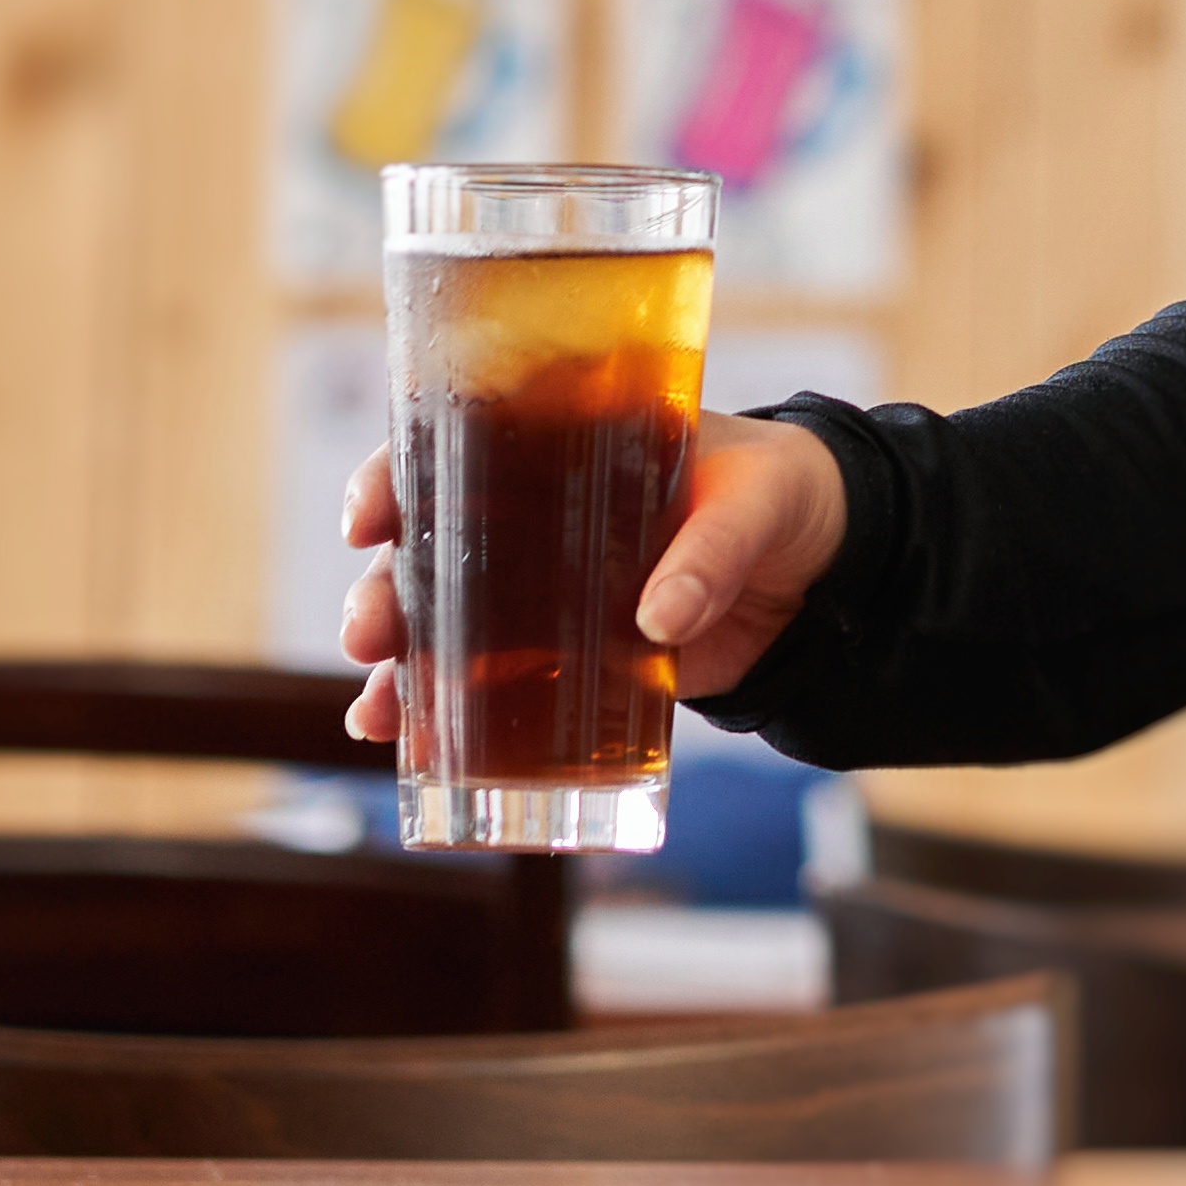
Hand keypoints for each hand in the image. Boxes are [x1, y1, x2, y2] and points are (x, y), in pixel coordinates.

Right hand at [338, 411, 852, 736]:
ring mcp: (539, 588)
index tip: (367, 515)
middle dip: (380, 591)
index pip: (453, 441)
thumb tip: (661, 621)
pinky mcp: (566, 654)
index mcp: (563, 440)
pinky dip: (440, 713)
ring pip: (439, 621)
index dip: (394, 474)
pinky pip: (486, 681)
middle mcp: (529, 511)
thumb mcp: (754, 500)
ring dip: (397, 663)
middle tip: (368, 632)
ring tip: (377, 712)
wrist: (818, 566)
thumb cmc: (774, 493)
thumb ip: (710, 551)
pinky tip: (405, 745)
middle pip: (426, 544)